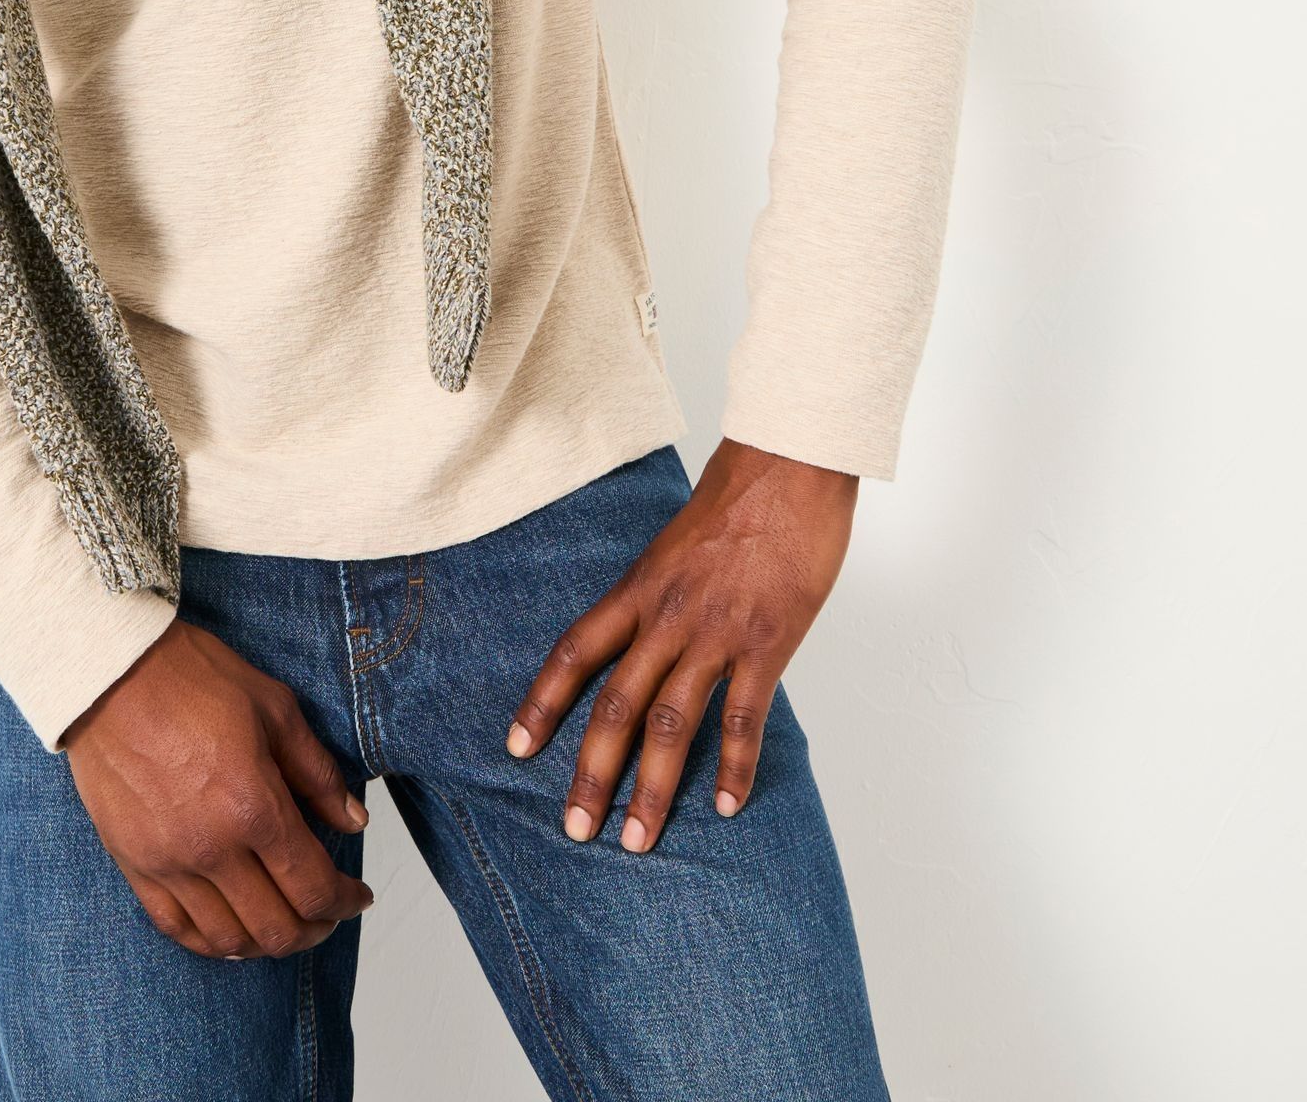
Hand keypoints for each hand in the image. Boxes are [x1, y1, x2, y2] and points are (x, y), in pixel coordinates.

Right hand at [60, 618, 374, 957]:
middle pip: (275, 927)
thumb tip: (353, 821)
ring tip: (283, 922)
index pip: (313, 886)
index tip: (356, 896)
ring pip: (227, 940)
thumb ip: (317, 773)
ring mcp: (168, 862)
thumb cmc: (192, 679)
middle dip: (314, 929)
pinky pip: (175, 928)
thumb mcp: (275, 709)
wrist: (110, 674)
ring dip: (265, 943)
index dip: (344, 901)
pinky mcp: (133, 863)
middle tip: (327, 913)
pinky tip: (229, 932)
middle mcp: (211, 847)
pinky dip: (210, 942)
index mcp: (254, 806)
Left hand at [503, 439, 858, 849]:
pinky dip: (734, 767)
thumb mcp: (676, 545)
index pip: (575, 651)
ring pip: (671, 724)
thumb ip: (659, 596)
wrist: (789, 466)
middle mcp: (666, 617)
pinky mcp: (767, 644)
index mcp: (639, 588)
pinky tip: (725, 805)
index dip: (542, 702)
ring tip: (637, 840)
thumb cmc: (738, 498)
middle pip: (615, 706)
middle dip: (591, 773)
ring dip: (653, 789)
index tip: (516, 747)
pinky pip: (744, 718)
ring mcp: (716, 633)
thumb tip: (650, 639)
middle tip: (575, 829)